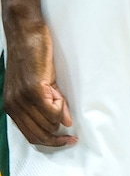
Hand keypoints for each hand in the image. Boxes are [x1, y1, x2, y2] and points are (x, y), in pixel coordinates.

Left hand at [3, 19, 74, 146]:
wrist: (25, 33)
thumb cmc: (31, 55)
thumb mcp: (39, 85)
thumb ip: (49, 105)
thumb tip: (65, 123)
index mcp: (11, 107)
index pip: (31, 136)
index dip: (51, 142)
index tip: (67, 140)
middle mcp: (13, 106)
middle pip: (39, 135)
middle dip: (58, 136)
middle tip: (72, 134)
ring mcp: (22, 99)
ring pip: (48, 123)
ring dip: (59, 114)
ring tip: (59, 96)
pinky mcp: (33, 90)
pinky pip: (52, 111)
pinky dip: (61, 106)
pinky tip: (58, 93)